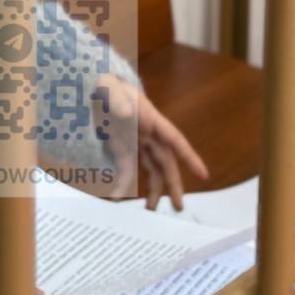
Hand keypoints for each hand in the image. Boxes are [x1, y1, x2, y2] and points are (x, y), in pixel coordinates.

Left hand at [94, 73, 208, 208]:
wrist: (91, 85)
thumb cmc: (106, 83)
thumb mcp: (109, 87)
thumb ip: (117, 99)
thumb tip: (127, 114)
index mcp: (151, 119)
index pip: (175, 140)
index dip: (189, 157)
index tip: (203, 175)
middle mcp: (148, 134)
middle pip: (166, 162)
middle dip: (173, 184)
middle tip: (179, 206)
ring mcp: (135, 142)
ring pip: (151, 170)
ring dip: (154, 190)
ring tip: (152, 210)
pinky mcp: (121, 148)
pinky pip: (126, 169)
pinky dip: (124, 184)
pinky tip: (118, 198)